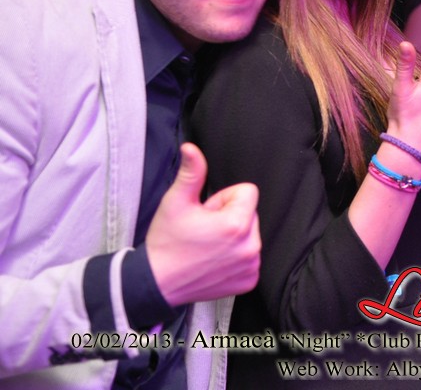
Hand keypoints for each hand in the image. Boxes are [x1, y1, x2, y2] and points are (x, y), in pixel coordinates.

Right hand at [146, 143, 260, 306]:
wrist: (157, 283)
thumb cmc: (166, 243)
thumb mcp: (176, 202)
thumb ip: (191, 173)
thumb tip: (191, 149)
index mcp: (236, 224)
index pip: (247, 192)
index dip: (224, 199)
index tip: (206, 212)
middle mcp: (250, 246)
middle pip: (249, 213)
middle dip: (229, 217)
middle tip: (204, 230)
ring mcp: (251, 265)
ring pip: (250, 234)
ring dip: (233, 237)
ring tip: (207, 246)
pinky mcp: (249, 281)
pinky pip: (250, 257)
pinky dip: (235, 257)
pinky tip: (214, 261)